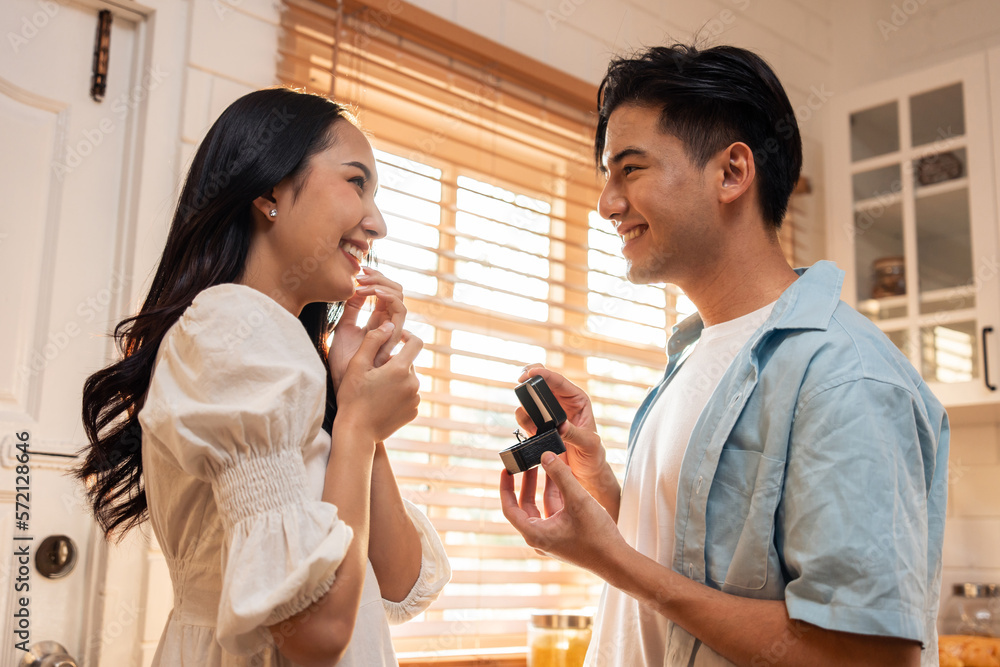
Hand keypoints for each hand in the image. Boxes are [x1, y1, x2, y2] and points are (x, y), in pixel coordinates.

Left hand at [329, 268, 406, 392]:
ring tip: (364, 282)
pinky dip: (388, 298)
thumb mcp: (343, 330)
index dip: (377, 278)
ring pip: (400, 300)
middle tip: (362, 273)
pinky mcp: (393, 339)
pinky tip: (371, 293)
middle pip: (396, 294)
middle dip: (381, 278)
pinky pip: (400, 314)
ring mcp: (392, 334)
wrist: (343, 386)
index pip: (385, 294)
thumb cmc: (342, 365)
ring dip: (384, 285)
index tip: (360, 269)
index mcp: (377, 323)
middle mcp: (388, 327)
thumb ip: (351, 310)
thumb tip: (353, 288)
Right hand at [335, 321, 421, 443]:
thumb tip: (390, 324)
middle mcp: (413, 383)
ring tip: (376, 388)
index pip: (416, 342)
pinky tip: (382, 401)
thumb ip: (373, 341)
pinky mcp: (414, 412)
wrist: (357, 432)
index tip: (397, 337)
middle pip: (409, 363)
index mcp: (400, 369)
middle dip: (395, 363)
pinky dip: (399, 394)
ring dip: (397, 379)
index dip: (408, 336)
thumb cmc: (353, 397)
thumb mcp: (356, 365)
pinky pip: (409, 396)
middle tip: (374, 371)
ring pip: (409, 380)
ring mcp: (415, 399)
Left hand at [500, 452, 625, 575]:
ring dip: (544, 486)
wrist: (617, 561)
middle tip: (528, 462)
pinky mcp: (564, 537)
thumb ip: (561, 476)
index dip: (506, 488)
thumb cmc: (597, 536)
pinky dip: (557, 495)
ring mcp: (552, 538)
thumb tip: (545, 455)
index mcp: (535, 533)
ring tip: (547, 464)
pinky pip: (555, 511)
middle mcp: (540, 538)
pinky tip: (564, 479)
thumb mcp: (578, 500)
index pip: (510, 508)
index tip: (506, 470)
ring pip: (542, 507)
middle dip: (527, 482)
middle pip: (525, 505)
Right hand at [516, 365, 607, 487]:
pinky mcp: (538, 426)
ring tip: (534, 426)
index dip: (543, 373)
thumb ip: (575, 434)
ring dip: (526, 407)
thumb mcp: (589, 444)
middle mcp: (561, 403)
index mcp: (577, 399)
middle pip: (541, 382)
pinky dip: (523, 421)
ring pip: (530, 400)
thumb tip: (561, 426)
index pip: (558, 380)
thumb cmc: (593, 454)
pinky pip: (525, 417)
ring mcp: (548, 414)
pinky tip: (532, 432)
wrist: (586, 472)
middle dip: (529, 379)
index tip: (530, 373)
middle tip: (520, 381)